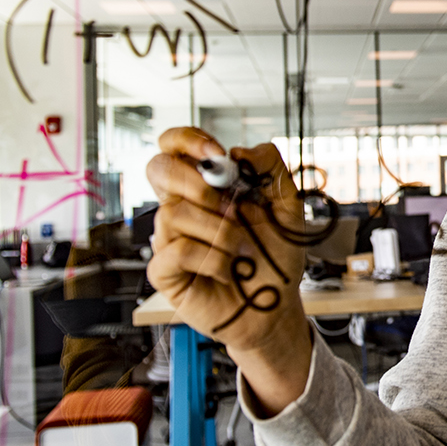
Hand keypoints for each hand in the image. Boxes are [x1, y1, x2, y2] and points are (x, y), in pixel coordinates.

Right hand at [145, 127, 311, 409]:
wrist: (276, 306)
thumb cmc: (276, 256)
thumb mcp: (288, 206)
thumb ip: (271, 168)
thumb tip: (238, 152)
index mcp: (205, 186)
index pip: (174, 146)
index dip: (187, 140)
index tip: (217, 155)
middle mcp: (182, 206)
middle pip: (158, 168)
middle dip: (195, 182)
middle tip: (230, 206)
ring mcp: (169, 238)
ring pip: (174, 214)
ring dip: (220, 232)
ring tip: (242, 250)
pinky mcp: (165, 271)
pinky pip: (177, 251)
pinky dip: (211, 259)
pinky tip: (225, 271)